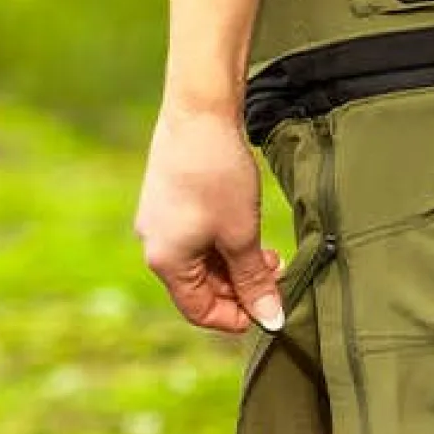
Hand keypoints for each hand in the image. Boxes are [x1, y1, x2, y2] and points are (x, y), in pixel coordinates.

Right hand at [135, 101, 284, 334]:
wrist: (199, 113)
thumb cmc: (218, 176)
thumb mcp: (242, 235)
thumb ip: (254, 281)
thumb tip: (270, 320)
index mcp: (166, 261)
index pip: (199, 311)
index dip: (236, 318)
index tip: (270, 310)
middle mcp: (155, 245)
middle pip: (201, 287)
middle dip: (241, 288)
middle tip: (278, 275)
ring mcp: (161, 222)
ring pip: (203, 262)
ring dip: (237, 265)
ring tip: (270, 255)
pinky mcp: (170, 203)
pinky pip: (198, 238)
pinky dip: (225, 244)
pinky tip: (250, 234)